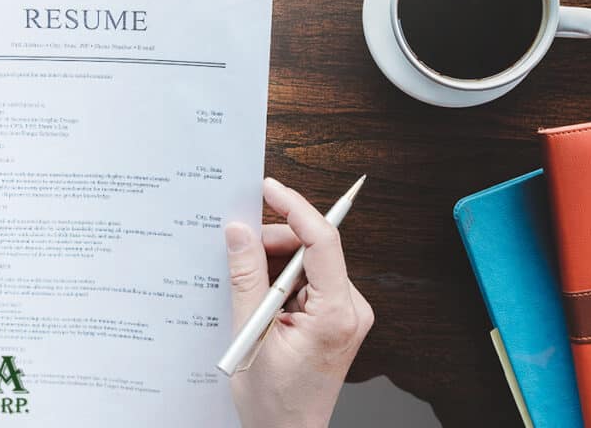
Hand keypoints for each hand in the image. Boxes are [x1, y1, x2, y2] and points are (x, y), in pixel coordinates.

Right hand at [224, 178, 373, 427]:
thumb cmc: (275, 402)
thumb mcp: (252, 335)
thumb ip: (246, 278)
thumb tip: (239, 232)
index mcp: (337, 314)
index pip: (323, 242)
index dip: (295, 208)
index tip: (269, 189)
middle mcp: (351, 310)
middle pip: (314, 250)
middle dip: (275, 243)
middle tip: (239, 250)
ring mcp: (346, 314)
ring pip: (309, 264)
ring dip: (275, 265)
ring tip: (248, 292)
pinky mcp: (336, 318)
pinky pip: (309, 282)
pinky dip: (282, 281)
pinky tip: (260, 300)